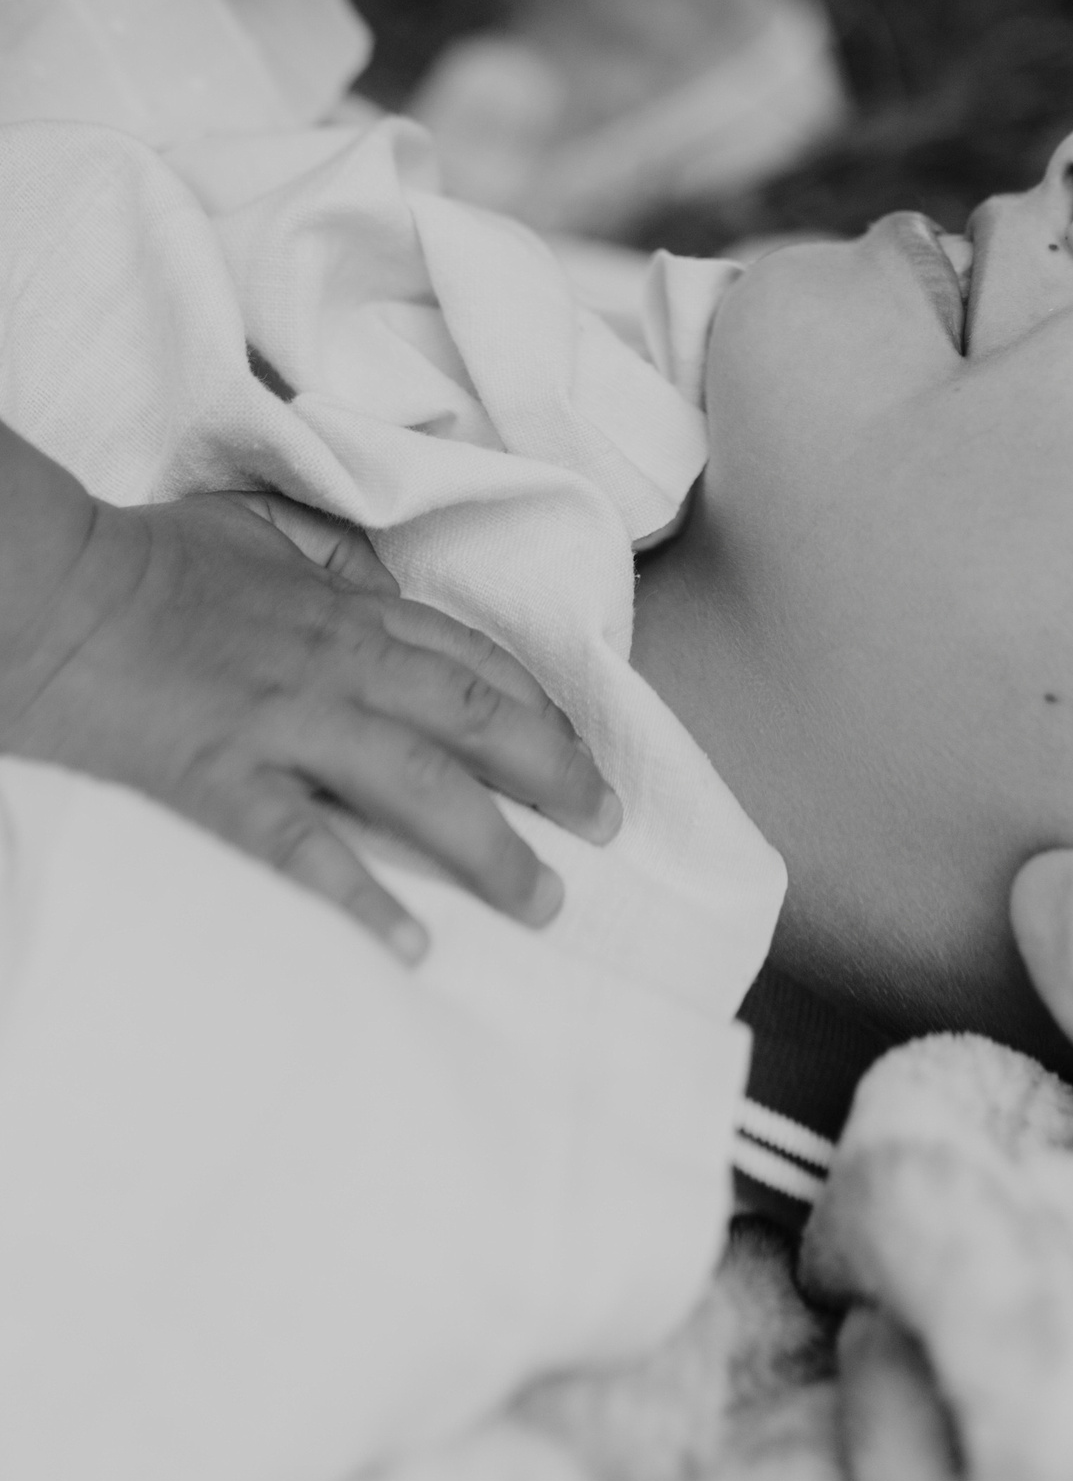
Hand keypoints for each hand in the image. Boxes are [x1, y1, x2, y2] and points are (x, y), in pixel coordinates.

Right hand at [0, 427, 620, 959]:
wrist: (53, 588)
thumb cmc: (146, 559)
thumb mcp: (256, 535)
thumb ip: (324, 562)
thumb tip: (368, 577)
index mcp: (347, 609)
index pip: (473, 660)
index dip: (540, 708)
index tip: (585, 754)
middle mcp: (339, 663)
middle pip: (475, 719)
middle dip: (553, 775)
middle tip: (609, 827)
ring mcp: (285, 720)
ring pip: (420, 783)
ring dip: (491, 847)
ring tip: (545, 901)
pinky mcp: (223, 775)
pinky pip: (306, 844)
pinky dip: (367, 896)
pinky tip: (414, 945)